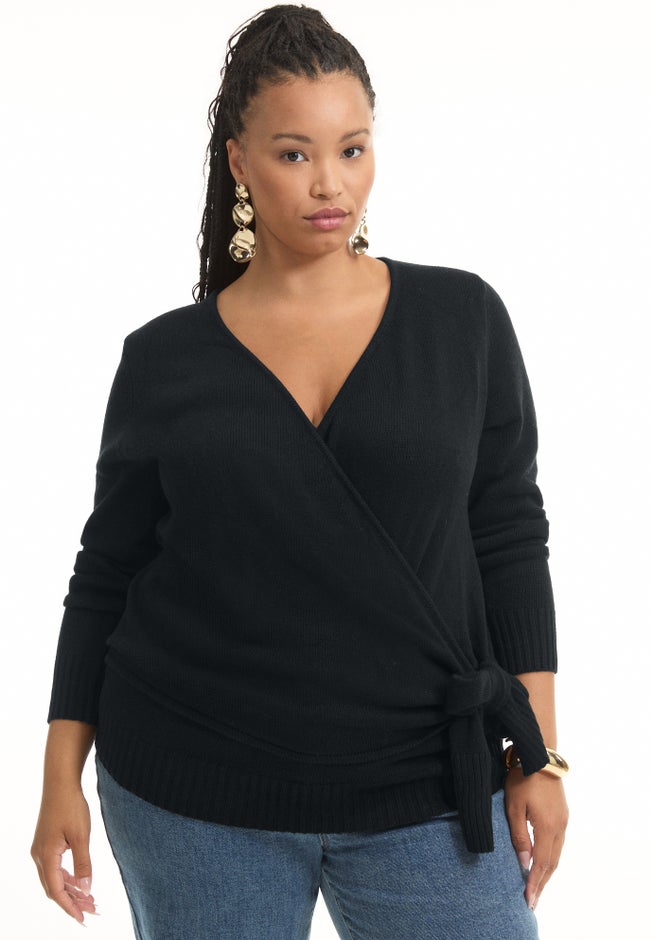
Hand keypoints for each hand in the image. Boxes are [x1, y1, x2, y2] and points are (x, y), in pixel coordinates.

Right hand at [31, 783, 97, 923]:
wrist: (60, 783)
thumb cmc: (71, 806)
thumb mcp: (81, 836)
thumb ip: (83, 864)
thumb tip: (86, 889)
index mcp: (45, 857)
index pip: (56, 891)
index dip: (69, 907)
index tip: (82, 919)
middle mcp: (39, 856)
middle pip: (54, 888)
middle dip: (72, 902)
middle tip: (92, 911)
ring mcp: (41, 850)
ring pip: (55, 878)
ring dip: (71, 890)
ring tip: (90, 900)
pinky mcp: (46, 844)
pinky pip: (55, 868)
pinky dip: (68, 877)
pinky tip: (80, 882)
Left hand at [504, 767, 568, 910]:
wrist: (540, 756)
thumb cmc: (522, 779)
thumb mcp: (513, 807)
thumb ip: (519, 837)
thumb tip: (524, 863)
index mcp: (547, 827)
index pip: (541, 864)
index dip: (534, 883)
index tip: (528, 900)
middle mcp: (560, 827)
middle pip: (552, 864)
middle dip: (542, 884)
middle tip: (533, 902)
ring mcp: (563, 821)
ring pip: (557, 854)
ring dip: (547, 873)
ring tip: (537, 887)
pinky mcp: (563, 814)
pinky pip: (558, 844)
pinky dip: (551, 858)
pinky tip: (544, 863)